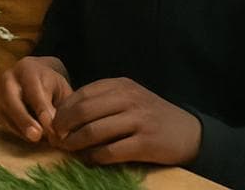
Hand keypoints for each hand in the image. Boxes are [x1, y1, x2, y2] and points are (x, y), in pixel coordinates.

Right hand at [0, 56, 72, 143]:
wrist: (32, 75)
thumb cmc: (50, 84)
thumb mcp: (60, 89)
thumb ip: (61, 107)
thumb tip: (59, 132)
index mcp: (27, 69)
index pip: (32, 89)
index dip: (40, 108)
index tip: (49, 124)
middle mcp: (8, 79)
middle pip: (11, 99)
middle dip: (23, 119)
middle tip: (36, 135)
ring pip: (5, 111)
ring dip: (20, 128)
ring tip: (36, 140)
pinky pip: (4, 120)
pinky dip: (17, 131)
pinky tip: (30, 137)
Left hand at [51, 77, 201, 165]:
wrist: (191, 133)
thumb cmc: (153, 116)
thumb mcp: (130, 98)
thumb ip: (104, 101)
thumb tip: (66, 113)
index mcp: (121, 86)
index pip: (82, 94)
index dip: (63, 109)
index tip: (53, 121)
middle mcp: (128, 100)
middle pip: (83, 111)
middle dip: (63, 125)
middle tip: (55, 137)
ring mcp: (138, 121)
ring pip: (94, 131)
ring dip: (75, 142)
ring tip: (67, 149)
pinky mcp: (146, 144)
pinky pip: (111, 151)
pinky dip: (95, 156)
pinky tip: (90, 159)